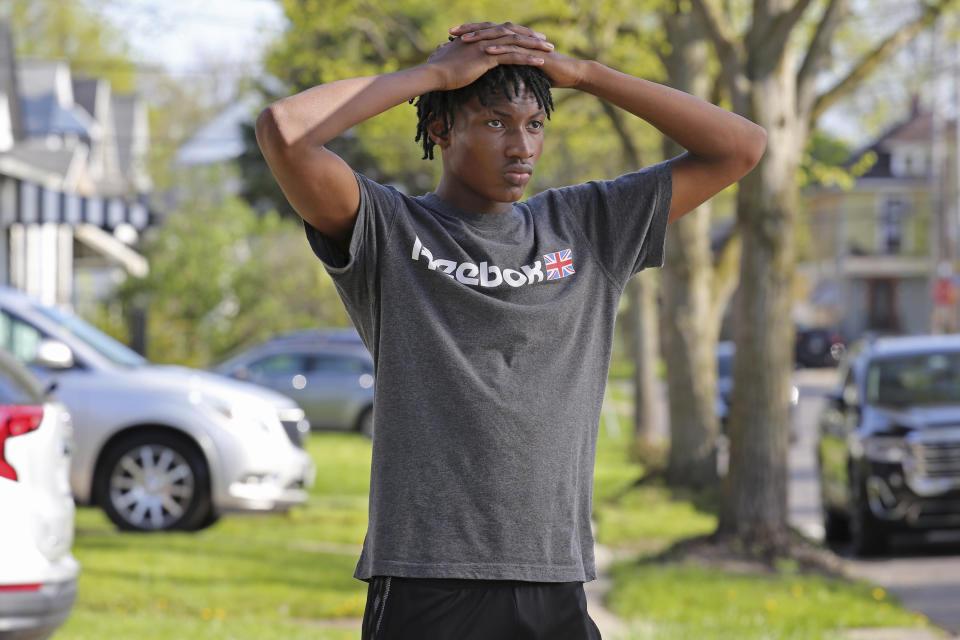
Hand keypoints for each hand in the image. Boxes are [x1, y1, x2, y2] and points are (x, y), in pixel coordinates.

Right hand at [427, 21, 553, 90]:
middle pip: (513, 33)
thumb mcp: (447, 58)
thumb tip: (445, 52)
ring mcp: (486, 46)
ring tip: (550, 49)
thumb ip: (452, 53)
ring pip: (516, 43)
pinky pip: (513, 57)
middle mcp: (484, 38)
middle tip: (545, 40)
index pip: (501, 32)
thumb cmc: (438, 70)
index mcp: (477, 37)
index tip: (529, 38)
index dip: (516, 34)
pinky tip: (541, 62)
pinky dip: (528, 59)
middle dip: (531, 36)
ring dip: (535, 46)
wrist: (433, 74)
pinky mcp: (488, 58)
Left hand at [450, 22, 584, 89]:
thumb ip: (507, 70)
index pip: (487, 34)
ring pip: (499, 37)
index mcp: (511, 41)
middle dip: (470, 30)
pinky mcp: (532, 52)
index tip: (451, 37)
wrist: (569, 74)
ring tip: (465, 40)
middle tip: (451, 32)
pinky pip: (514, 49)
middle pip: (489, 30)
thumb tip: (489, 78)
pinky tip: (487, 51)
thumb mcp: (521, 72)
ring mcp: (525, 43)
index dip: (470, 33)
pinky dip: (500, 50)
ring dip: (481, 38)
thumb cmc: (546, 74)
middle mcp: (516, 38)